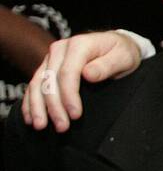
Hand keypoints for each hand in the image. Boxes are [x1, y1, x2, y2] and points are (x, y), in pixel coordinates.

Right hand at [22, 31, 141, 131]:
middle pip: (50, 80)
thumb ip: (107, 65)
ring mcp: (51, 58)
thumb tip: (88, 74)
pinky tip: (31, 117)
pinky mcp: (46, 66)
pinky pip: (33, 85)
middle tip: (62, 126)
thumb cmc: (122, 52)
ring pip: (37, 83)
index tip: (75, 115)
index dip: (69, 95)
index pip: (67, 73)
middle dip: (54, 106)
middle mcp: (60, 49)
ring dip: (37, 107)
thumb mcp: (123, 57)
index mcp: (79, 45)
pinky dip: (30, 102)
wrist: (116, 44)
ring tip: (41, 125)